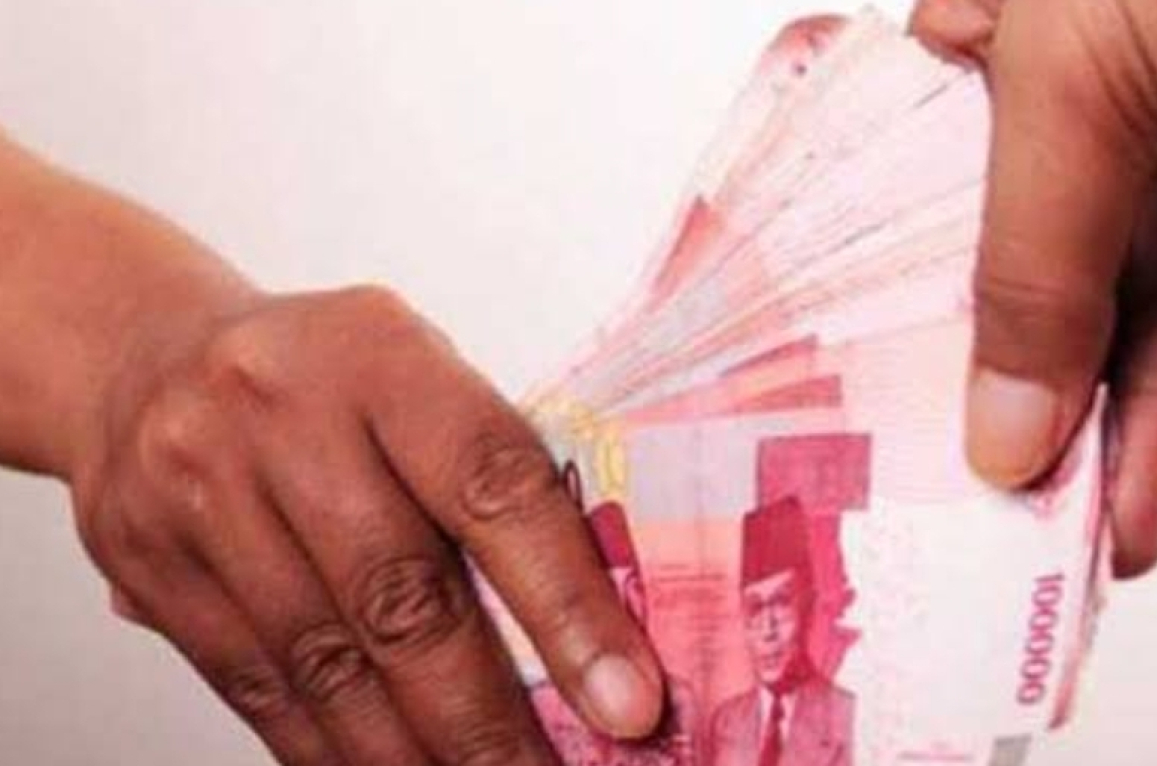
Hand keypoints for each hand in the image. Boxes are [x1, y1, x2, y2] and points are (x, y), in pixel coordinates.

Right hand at [70, 286, 662, 764]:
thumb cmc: (325, 372)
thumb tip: (590, 622)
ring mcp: (201, 494)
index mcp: (379, 353)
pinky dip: (333, 749)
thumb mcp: (417, 374)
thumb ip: (489, 474)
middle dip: (487, 714)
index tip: (626, 701)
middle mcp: (281, 417)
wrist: (148, 359)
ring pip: (324, 661)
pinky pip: (254, 686)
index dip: (568, 605)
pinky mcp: (150, 568)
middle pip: (400, 596)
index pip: (492, 485)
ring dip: (413, 751)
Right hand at [911, 0, 1156, 576]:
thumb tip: (990, 432)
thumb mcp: (1076, 79)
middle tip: (1030, 521)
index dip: (928, 330)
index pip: (939, 215)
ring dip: (1145, 419)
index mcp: (1001, 44)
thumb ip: (1025, 264)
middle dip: (1053, 404)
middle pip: (1059, 279)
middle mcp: (1100, 92)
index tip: (920, 438)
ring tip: (1116, 528)